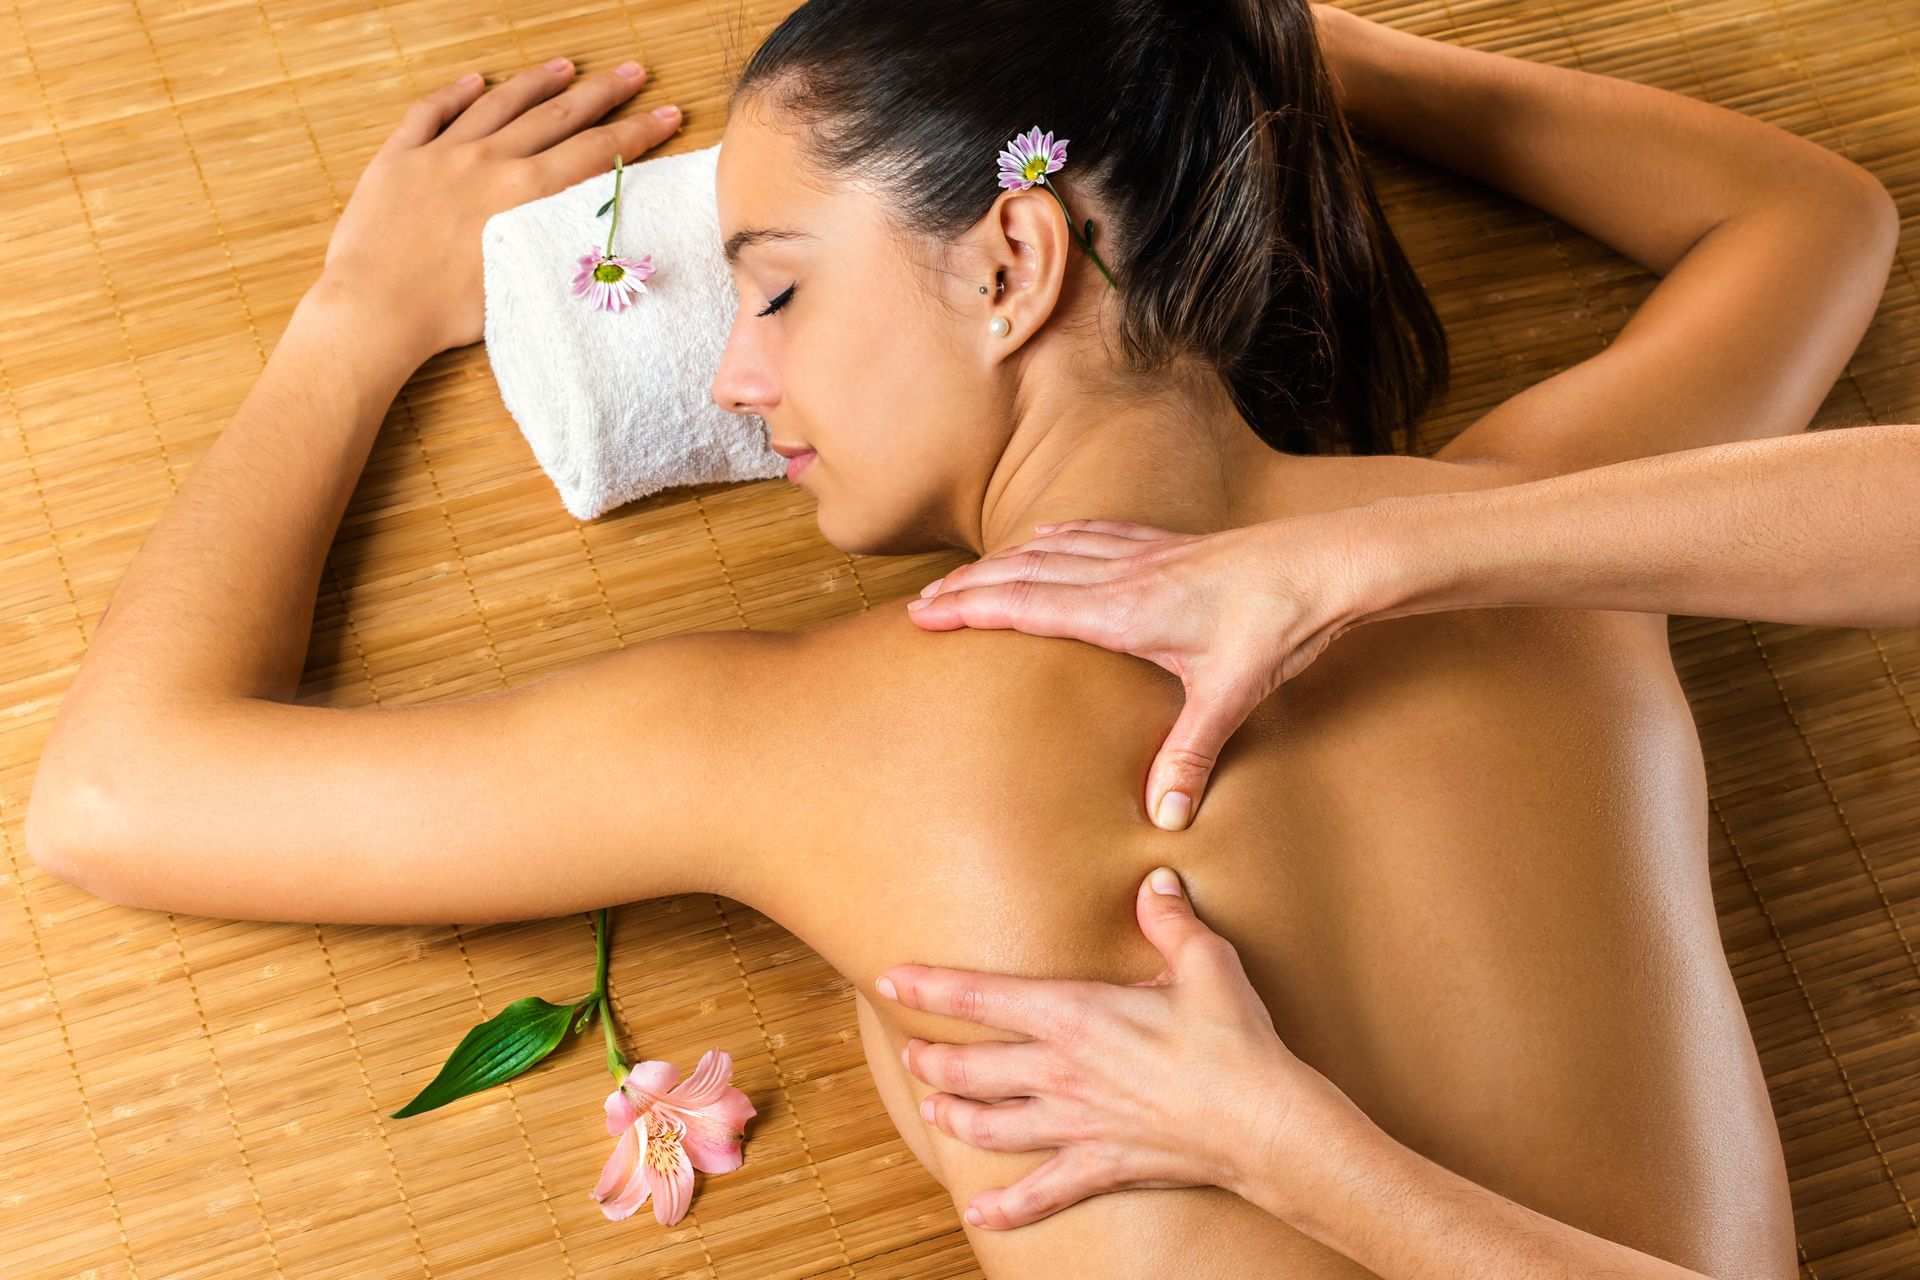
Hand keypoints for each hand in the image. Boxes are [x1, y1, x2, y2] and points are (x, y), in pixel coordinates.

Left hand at [320, 57, 684, 359]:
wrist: (374, 307)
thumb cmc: (447, 314)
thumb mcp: (518, 278)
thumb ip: (550, 243)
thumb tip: (582, 229)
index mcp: (523, 193)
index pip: (595, 152)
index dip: (637, 132)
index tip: (667, 113)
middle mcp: (488, 161)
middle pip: (557, 116)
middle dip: (601, 93)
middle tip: (632, 72)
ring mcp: (441, 153)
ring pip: (499, 104)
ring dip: (537, 83)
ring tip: (564, 67)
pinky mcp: (399, 158)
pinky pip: (431, 113)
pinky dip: (455, 94)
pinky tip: (475, 81)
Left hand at [876, 868, 1369, 1229]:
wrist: (1263, 1120)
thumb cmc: (1233, 1039)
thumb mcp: (1205, 963)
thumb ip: (1171, 920)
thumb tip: (1156, 881)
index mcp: (1075, 1015)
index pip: (982, 996)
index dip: (931, 987)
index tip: (892, 980)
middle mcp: (1062, 1072)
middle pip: (973, 1068)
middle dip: (934, 1058)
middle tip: (912, 1052)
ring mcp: (1077, 1124)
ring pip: (992, 1125)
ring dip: (955, 1116)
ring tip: (932, 1105)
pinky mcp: (1101, 1165)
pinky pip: (1042, 1193)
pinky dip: (1007, 1207)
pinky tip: (978, 1212)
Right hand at [905, 512, 1398, 829]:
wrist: (1326, 564)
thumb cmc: (1279, 625)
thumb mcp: (1231, 696)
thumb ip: (1189, 755)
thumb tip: (1164, 818)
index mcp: (1124, 609)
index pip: (1026, 605)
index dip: (968, 608)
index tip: (921, 614)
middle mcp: (1123, 574)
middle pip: (1023, 573)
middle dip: (966, 586)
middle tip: (919, 602)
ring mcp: (1143, 553)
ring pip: (1051, 549)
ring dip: (1002, 562)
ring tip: (964, 577)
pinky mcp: (1166, 545)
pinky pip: (1090, 535)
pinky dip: (1051, 539)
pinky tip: (1044, 541)